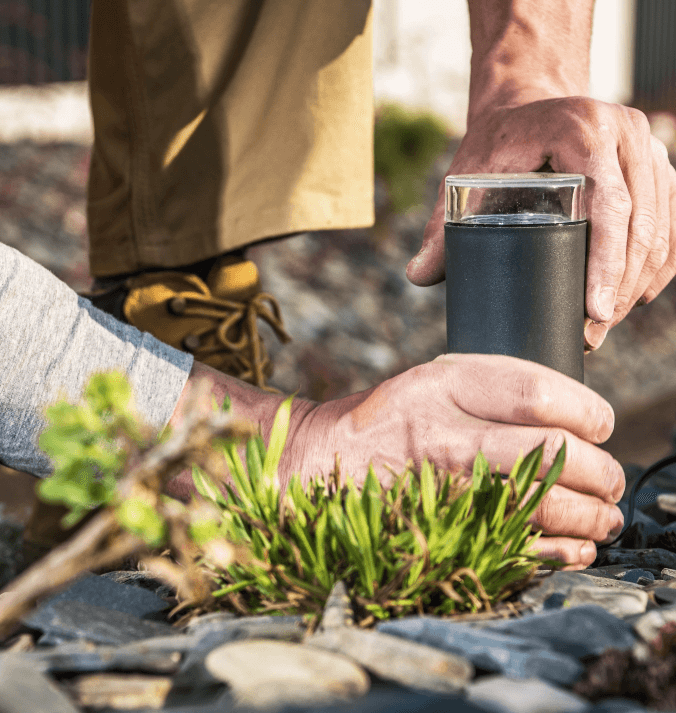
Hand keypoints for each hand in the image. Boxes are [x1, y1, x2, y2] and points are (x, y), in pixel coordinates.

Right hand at [285, 354, 623, 568]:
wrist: (321, 462)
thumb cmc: (386, 420)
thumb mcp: (430, 378)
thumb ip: (493, 386)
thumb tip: (572, 412)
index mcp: (442, 384)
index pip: (538, 393)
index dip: (588, 411)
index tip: (600, 424)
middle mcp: (444, 432)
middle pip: (552, 450)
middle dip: (601, 469)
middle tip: (609, 477)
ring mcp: (441, 486)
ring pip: (544, 503)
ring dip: (591, 514)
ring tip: (602, 513)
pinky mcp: (438, 527)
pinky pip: (518, 547)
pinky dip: (562, 552)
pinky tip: (575, 546)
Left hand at [406, 97, 675, 350]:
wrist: (527, 104)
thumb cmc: (496, 142)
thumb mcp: (466, 174)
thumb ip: (443, 224)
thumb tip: (418, 276)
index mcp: (583, 129)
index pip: (608, 204)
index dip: (606, 263)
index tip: (594, 311)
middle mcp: (627, 132)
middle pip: (642, 222)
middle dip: (622, 284)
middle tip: (596, 331)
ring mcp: (649, 147)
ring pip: (662, 224)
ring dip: (640, 279)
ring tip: (609, 322)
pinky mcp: (658, 164)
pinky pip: (671, 218)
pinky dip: (659, 260)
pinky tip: (639, 295)